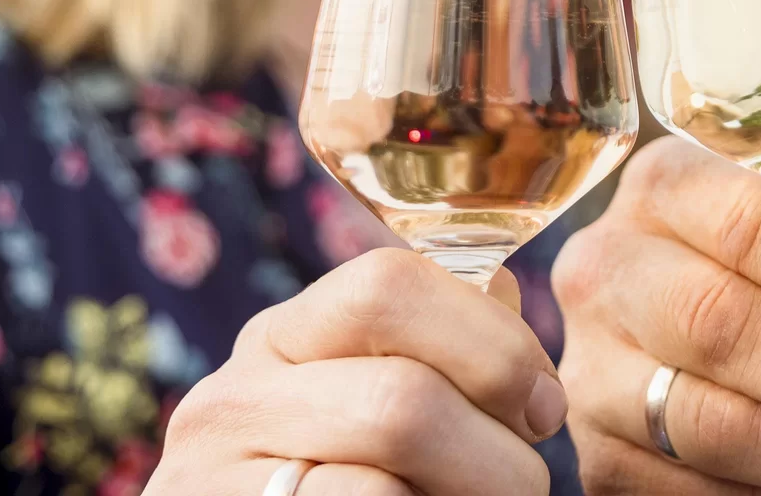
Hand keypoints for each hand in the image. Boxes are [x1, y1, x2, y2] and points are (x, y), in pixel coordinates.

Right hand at [149, 247, 567, 495]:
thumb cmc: (341, 476)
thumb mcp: (355, 397)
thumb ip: (427, 344)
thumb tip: (511, 311)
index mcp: (278, 338)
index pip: (388, 285)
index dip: (492, 340)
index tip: (543, 403)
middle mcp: (233, 401)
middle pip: (399, 397)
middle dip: (497, 448)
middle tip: (525, 481)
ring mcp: (217, 482)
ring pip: (384, 479)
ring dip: (474, 495)